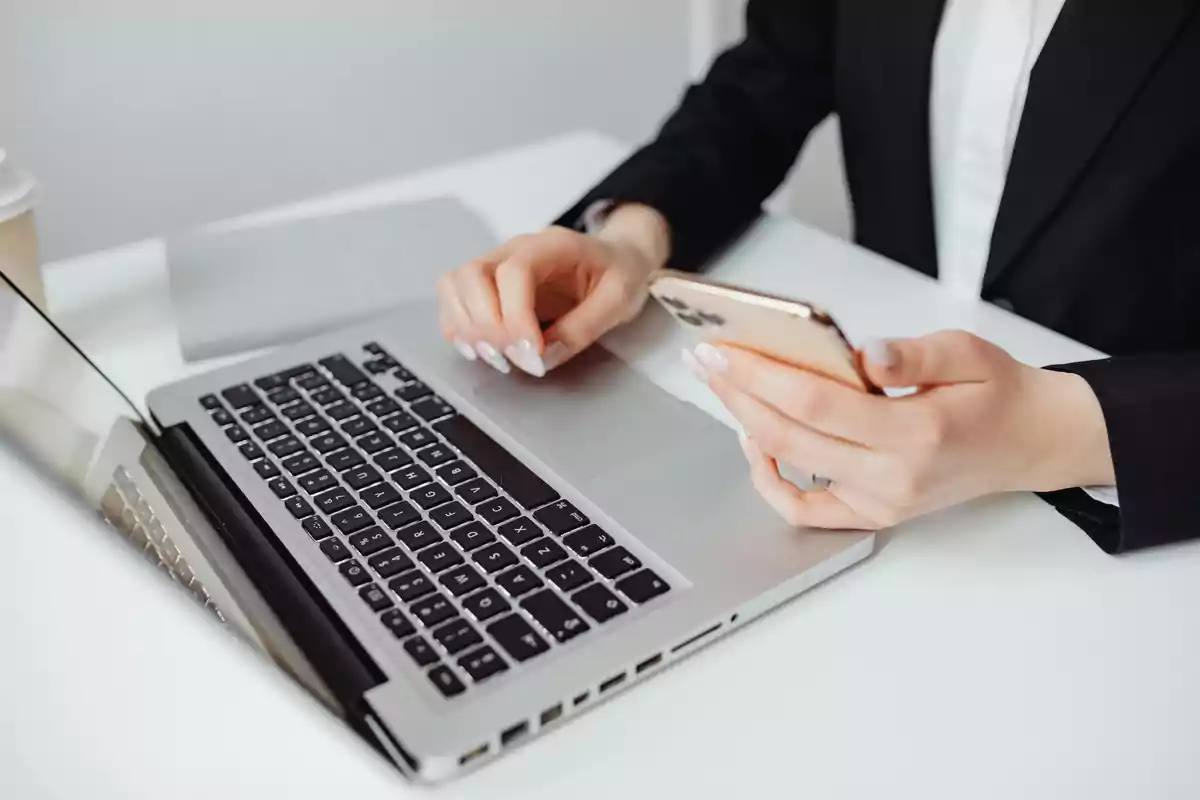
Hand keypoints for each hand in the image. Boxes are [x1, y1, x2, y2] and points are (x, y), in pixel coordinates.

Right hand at [435, 204, 669, 375]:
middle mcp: (515, 249)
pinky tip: (483, 351)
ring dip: (466, 327)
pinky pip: (454, 300)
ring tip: (497, 359)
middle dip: (486, 325)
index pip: (514, 271)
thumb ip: (584, 328)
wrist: (618, 260)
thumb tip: (544, 358)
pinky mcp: (488, 286)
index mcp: (553, 245)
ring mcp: (496, 264)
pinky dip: (458, 328)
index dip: (516, 316)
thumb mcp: (619, 301)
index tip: (531, 354)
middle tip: (513, 360)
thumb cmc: (619, 275)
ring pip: (453, 284)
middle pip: (471, 274)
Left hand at [685, 331, 1113, 529]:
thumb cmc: (997, 393)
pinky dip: (770, 478)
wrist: (1030, 442)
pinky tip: (756, 440)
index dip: (760, 376)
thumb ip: (914, 354)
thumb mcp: (968, 352)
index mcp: (917, 433)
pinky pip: (804, 509)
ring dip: (746, 425)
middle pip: (789, 437)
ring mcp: (879, 502)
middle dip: (738, 395)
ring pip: (789, 469)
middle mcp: (892, 477)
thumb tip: (862, 355)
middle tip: (705, 360)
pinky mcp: (872, 514)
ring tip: (725, 386)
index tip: (721, 350)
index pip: (816, 404)